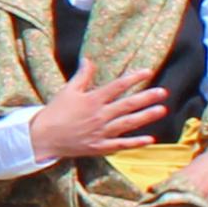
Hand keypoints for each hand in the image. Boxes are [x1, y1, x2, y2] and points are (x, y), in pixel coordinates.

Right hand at [28, 57, 168, 164]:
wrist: (44, 137)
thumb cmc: (56, 112)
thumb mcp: (68, 91)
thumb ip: (81, 76)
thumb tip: (89, 60)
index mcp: (92, 100)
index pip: (117, 86)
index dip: (133, 78)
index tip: (148, 72)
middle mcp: (100, 115)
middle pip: (127, 104)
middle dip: (146, 97)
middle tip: (163, 92)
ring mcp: (101, 132)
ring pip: (127, 123)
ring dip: (146, 117)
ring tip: (162, 110)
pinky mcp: (100, 146)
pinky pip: (120, 145)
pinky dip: (135, 143)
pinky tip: (149, 139)